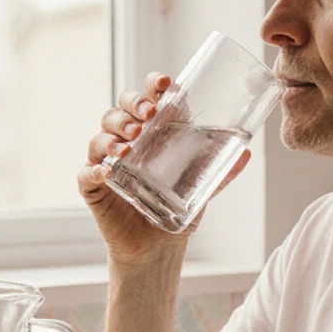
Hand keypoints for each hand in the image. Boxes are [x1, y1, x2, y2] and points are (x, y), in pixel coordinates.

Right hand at [78, 72, 251, 263]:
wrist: (158, 248)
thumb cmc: (175, 210)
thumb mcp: (203, 188)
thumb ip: (222, 172)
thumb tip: (247, 154)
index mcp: (151, 134)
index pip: (147, 99)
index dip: (152, 86)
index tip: (165, 84)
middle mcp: (127, 143)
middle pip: (120, 110)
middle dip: (131, 106)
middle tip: (148, 115)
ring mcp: (108, 164)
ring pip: (100, 136)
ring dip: (114, 135)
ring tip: (130, 144)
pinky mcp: (94, 188)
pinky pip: (86, 173)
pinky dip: (93, 170)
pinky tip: (104, 172)